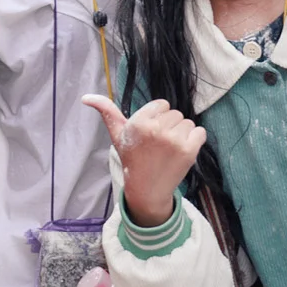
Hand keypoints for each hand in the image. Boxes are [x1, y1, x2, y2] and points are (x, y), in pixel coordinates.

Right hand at [82, 95, 205, 227]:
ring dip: (182, 134)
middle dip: (170, 126)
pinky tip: (181, 152)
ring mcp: (173, 140)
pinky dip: (195, 140)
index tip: (151, 134)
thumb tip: (86, 97)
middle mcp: (156, 129)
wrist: (147, 188)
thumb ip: (106, 112)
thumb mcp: (117, 135)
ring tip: (169, 149)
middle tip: (159, 145)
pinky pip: (200, 132)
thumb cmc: (132, 158)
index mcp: (138, 122)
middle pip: (175, 113)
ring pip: (187, 122)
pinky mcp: (189, 150)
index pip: (162, 104)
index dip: (158, 118)